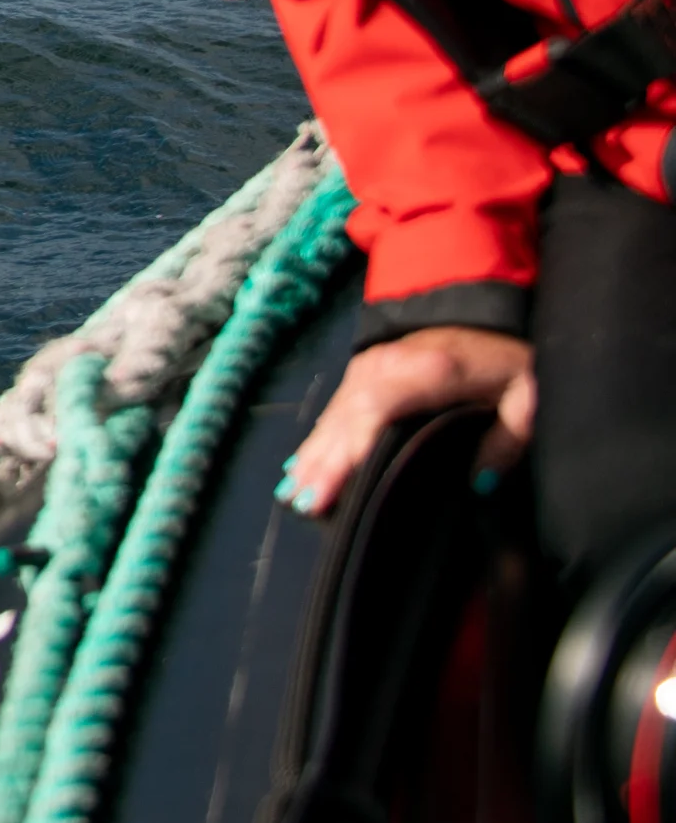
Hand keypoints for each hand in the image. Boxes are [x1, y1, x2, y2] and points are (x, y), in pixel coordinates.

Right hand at [283, 324, 533, 515]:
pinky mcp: (362, 372)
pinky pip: (334, 410)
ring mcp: (370, 366)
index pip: (379, 408)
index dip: (355, 448)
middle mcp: (388, 365)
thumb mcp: (528, 396)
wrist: (485, 319)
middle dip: (326, 462)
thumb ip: (507, 439)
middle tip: (306, 503)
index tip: (339, 487)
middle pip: (347, 416)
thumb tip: (479, 484)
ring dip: (314, 455)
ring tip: (294, 494)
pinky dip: (317, 440)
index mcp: (431, 369)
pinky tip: (299, 467)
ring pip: (335, 414)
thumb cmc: (507, 361)